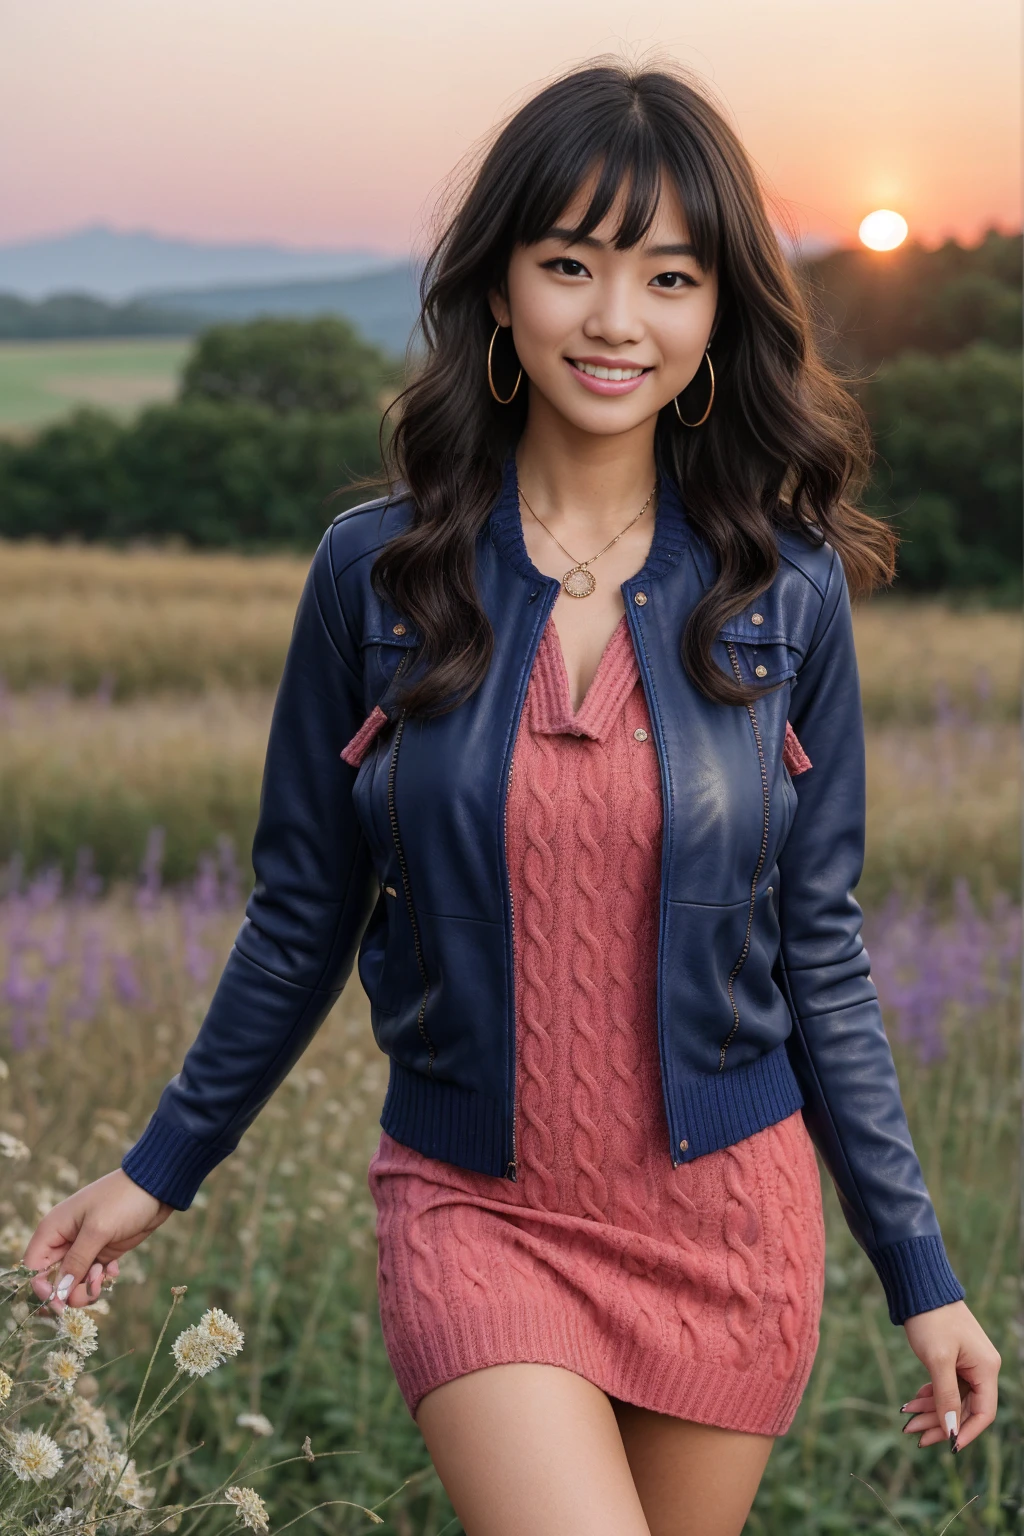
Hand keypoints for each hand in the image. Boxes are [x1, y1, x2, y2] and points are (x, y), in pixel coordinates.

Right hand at [21, 1168, 174, 1312]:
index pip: (33, 1267)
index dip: (42, 1288)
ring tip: (106, 1273)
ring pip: (74, 1282)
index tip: (60, 1302)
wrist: (156, 1188)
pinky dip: (101, 1279)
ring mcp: (83, 1247)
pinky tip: (114, 1268)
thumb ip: (77, 1261)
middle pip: (54, 1280)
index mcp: (53, 1229)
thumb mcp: (98, 1230)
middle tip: (94, 1285)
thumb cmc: (122, 1200)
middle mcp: (64, 1240)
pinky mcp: (101, 1252)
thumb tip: (57, 1293)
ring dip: (89, 1285)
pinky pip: (92, 1276)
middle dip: (71, 1290)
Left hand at [901, 1299, 1000, 1451]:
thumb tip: (952, 1431)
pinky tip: (913, 1402)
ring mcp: (967, 1362)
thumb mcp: (937, 1360)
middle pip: (965, 1408)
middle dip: (940, 1423)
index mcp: (986, 1368)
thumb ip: (946, 1396)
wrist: (919, 1286)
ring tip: (906, 1420)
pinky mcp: (954, 1357)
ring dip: (931, 1411)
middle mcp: (982, 1367)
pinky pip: (945, 1385)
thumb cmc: (930, 1319)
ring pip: (952, 1398)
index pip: (983, 1413)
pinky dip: (930, 1395)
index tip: (946, 1447)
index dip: (966, 1432)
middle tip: (913, 1434)